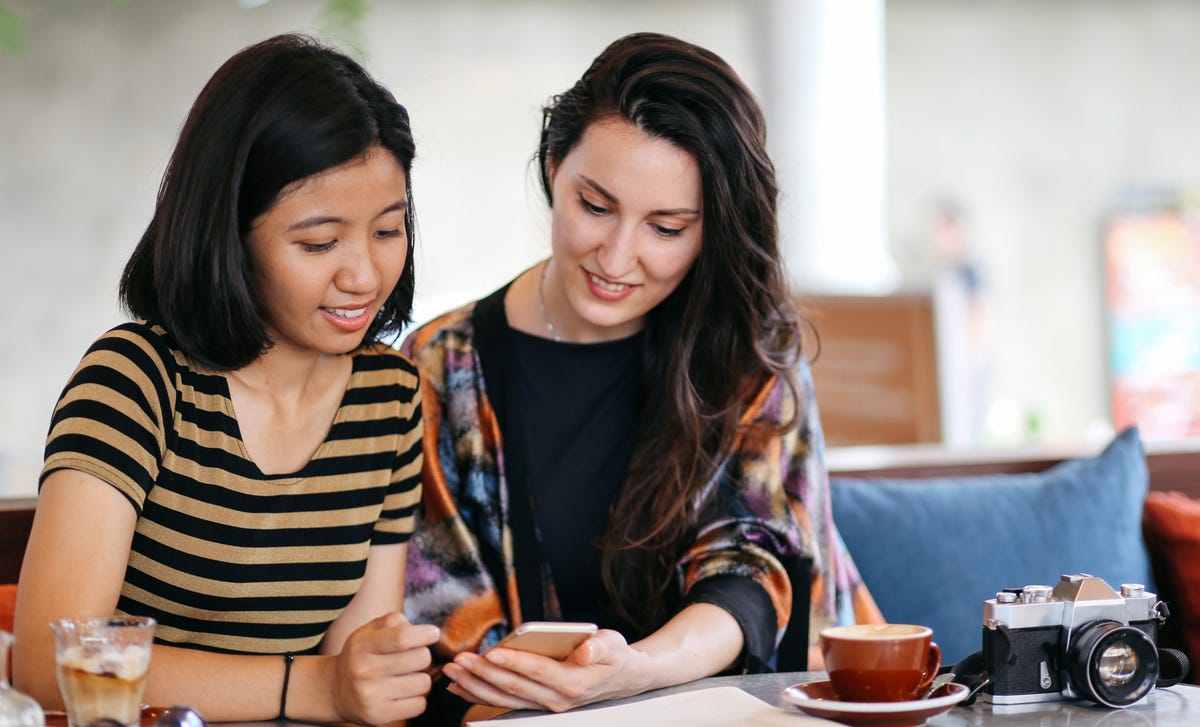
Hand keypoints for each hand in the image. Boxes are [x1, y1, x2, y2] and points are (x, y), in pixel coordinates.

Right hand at [330, 612, 439, 724]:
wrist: (335, 691)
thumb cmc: (361, 655)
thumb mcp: (369, 631)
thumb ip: (393, 621)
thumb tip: (423, 631)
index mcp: (363, 645)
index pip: (402, 637)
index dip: (424, 634)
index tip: (432, 634)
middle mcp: (364, 671)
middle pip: (419, 659)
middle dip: (424, 655)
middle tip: (415, 658)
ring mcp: (370, 696)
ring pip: (423, 683)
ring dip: (422, 678)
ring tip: (408, 677)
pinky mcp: (379, 716)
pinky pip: (419, 705)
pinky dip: (418, 698)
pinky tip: (404, 693)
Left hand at [443, 628, 647, 712]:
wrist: (622, 679)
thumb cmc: (614, 656)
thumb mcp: (614, 645)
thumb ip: (600, 646)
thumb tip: (586, 648)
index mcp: (574, 683)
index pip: (538, 672)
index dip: (514, 662)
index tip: (491, 652)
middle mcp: (557, 700)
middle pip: (514, 687)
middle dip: (483, 673)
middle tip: (459, 660)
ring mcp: (545, 705)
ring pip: (503, 698)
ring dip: (475, 686)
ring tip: (451, 672)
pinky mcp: (536, 703)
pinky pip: (503, 701)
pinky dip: (479, 695)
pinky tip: (459, 687)